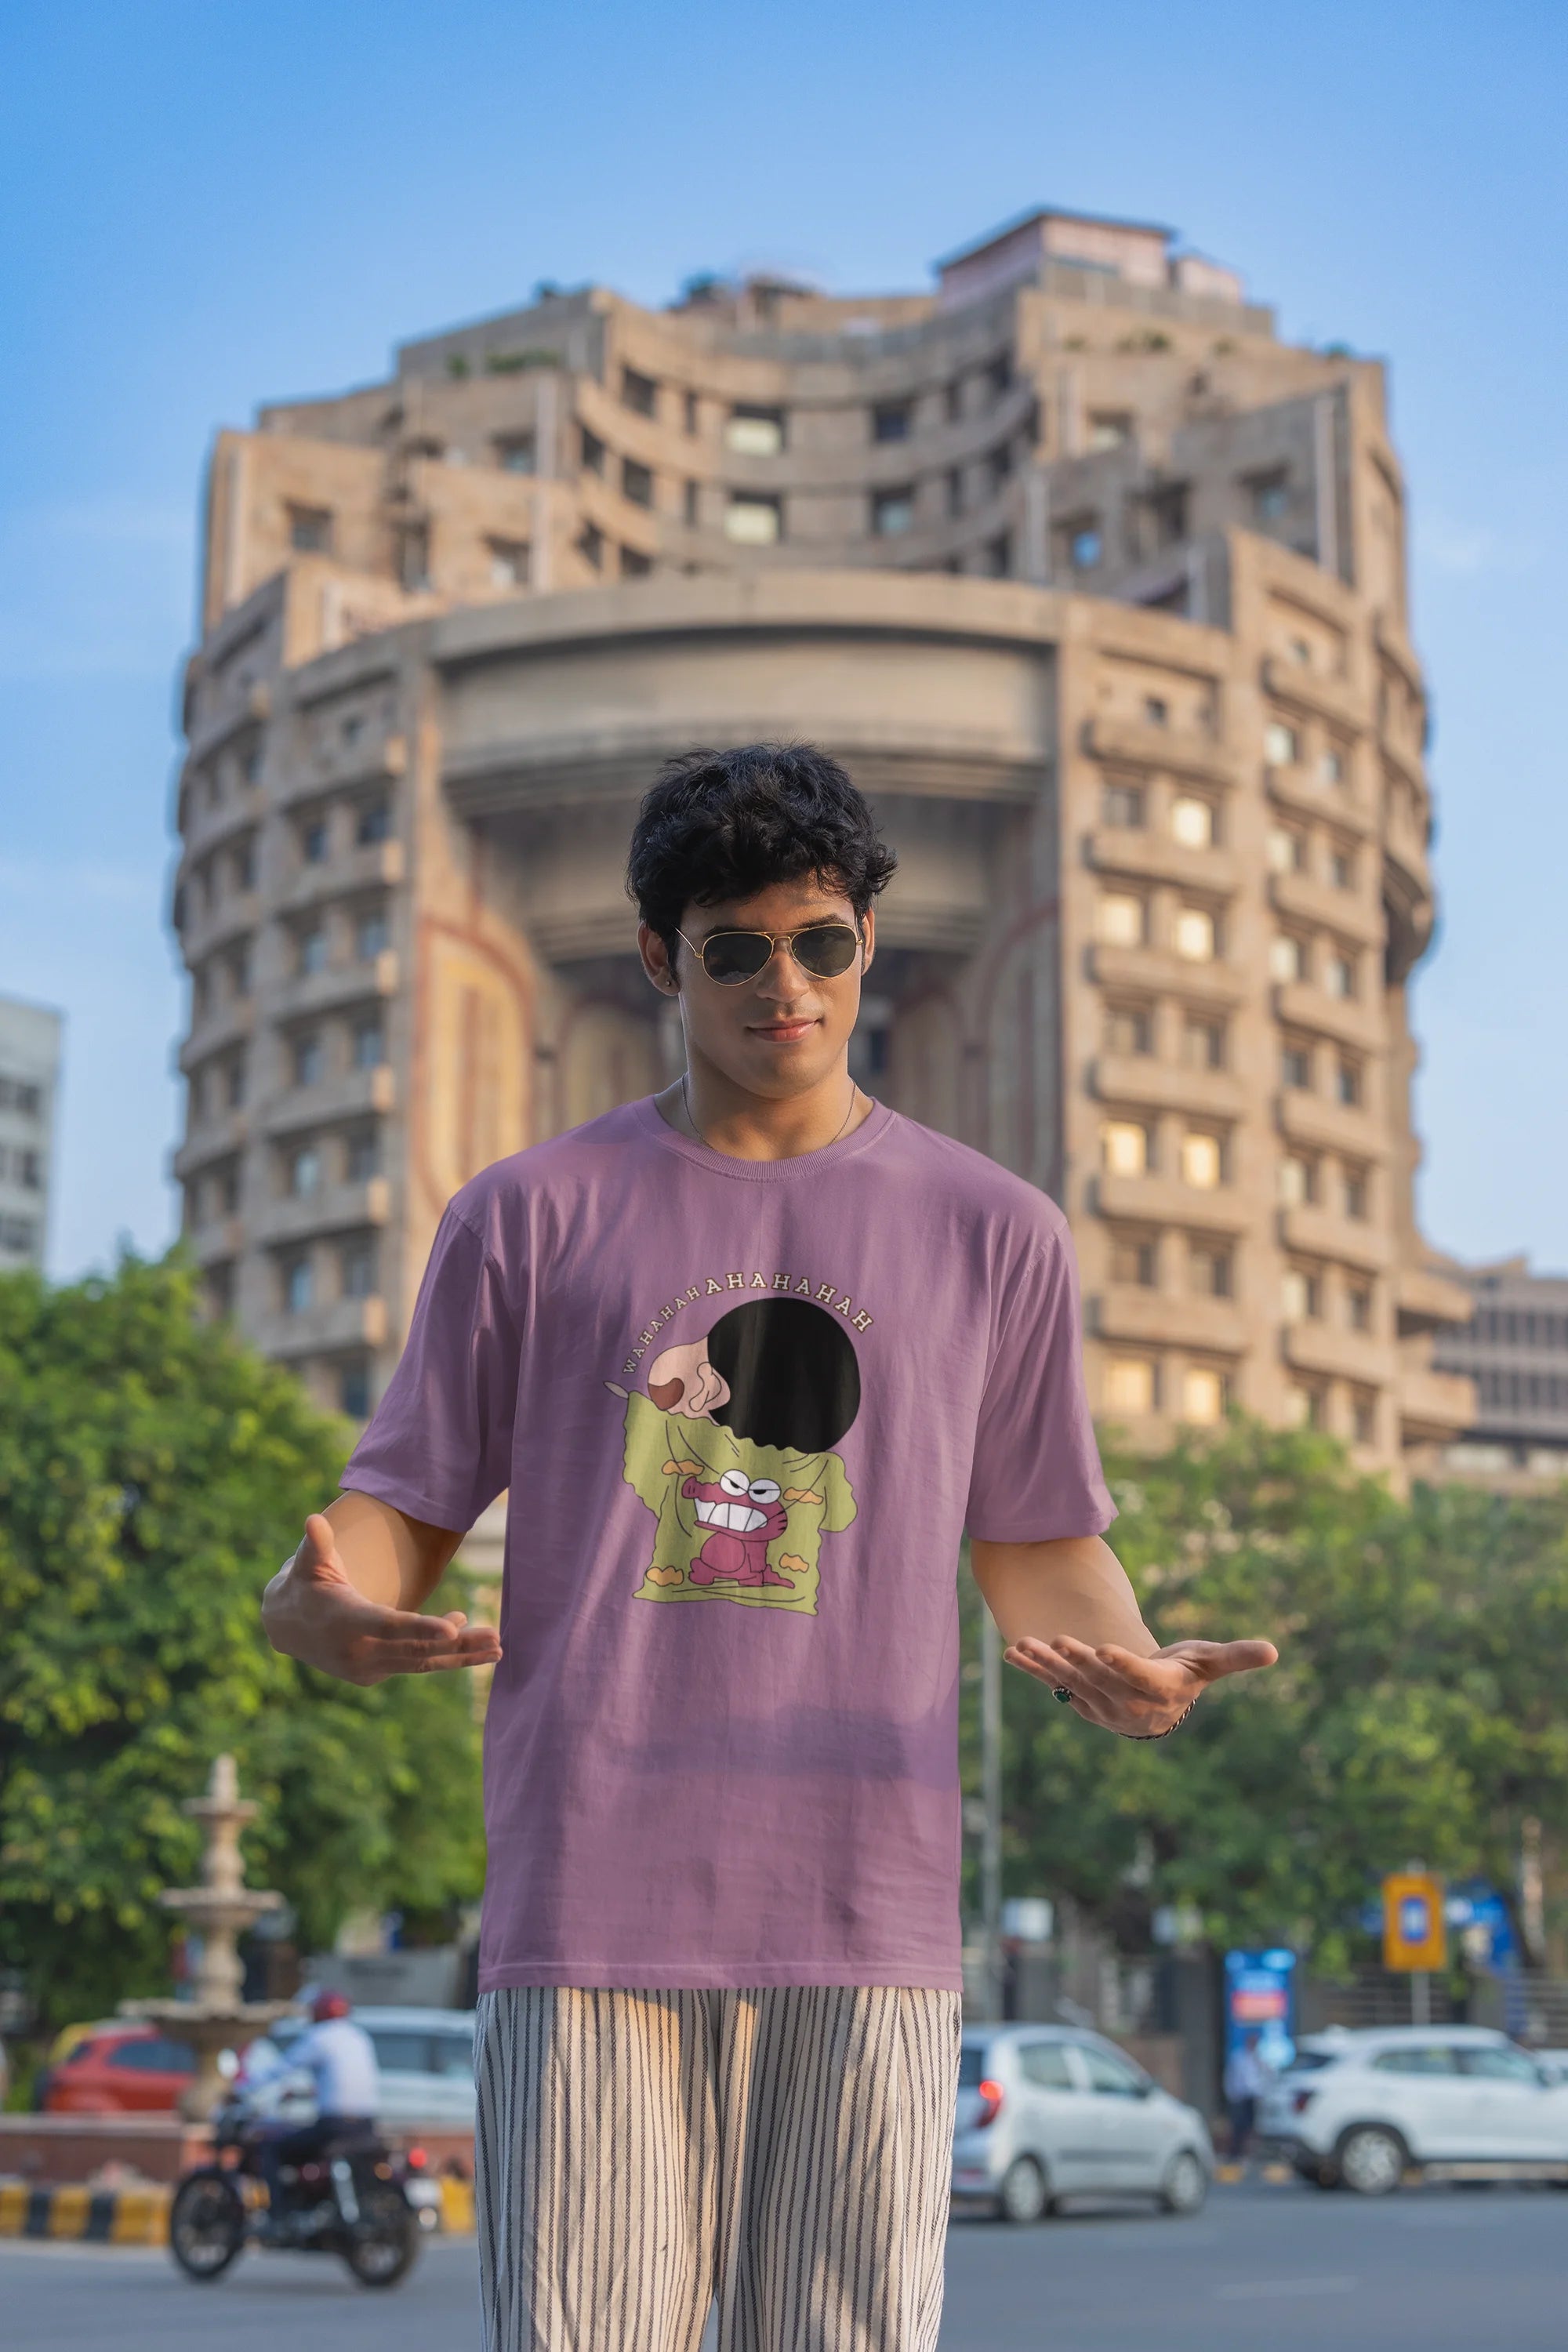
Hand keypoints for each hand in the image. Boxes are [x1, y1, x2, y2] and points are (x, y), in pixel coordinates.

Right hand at [262, 1513, 501, 1687]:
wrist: (287, 1626)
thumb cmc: (305, 1583)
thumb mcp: (307, 1563)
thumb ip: (316, 1545)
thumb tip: (314, 1520)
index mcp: (346, 1621)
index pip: (390, 1626)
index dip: (422, 1627)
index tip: (454, 1630)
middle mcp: (359, 1652)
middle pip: (417, 1649)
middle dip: (459, 1645)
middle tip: (496, 1637)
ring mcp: (368, 1668)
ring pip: (422, 1662)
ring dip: (461, 1656)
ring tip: (498, 1648)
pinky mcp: (376, 1673)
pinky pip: (416, 1664)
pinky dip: (444, 1656)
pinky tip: (470, 1640)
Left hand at [1004, 1633, 1277, 1736]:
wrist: (1154, 1707)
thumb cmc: (1186, 1674)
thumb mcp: (1209, 1663)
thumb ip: (1237, 1658)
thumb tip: (1275, 1650)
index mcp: (1160, 1692)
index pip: (1140, 1679)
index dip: (1123, 1665)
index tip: (1105, 1648)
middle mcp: (1127, 1703)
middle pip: (1100, 1680)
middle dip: (1078, 1660)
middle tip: (1060, 1639)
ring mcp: (1098, 1704)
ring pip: (1070, 1682)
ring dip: (1047, 1664)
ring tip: (1027, 1643)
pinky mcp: (1077, 1698)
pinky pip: (1051, 1684)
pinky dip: (1032, 1669)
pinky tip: (1011, 1652)